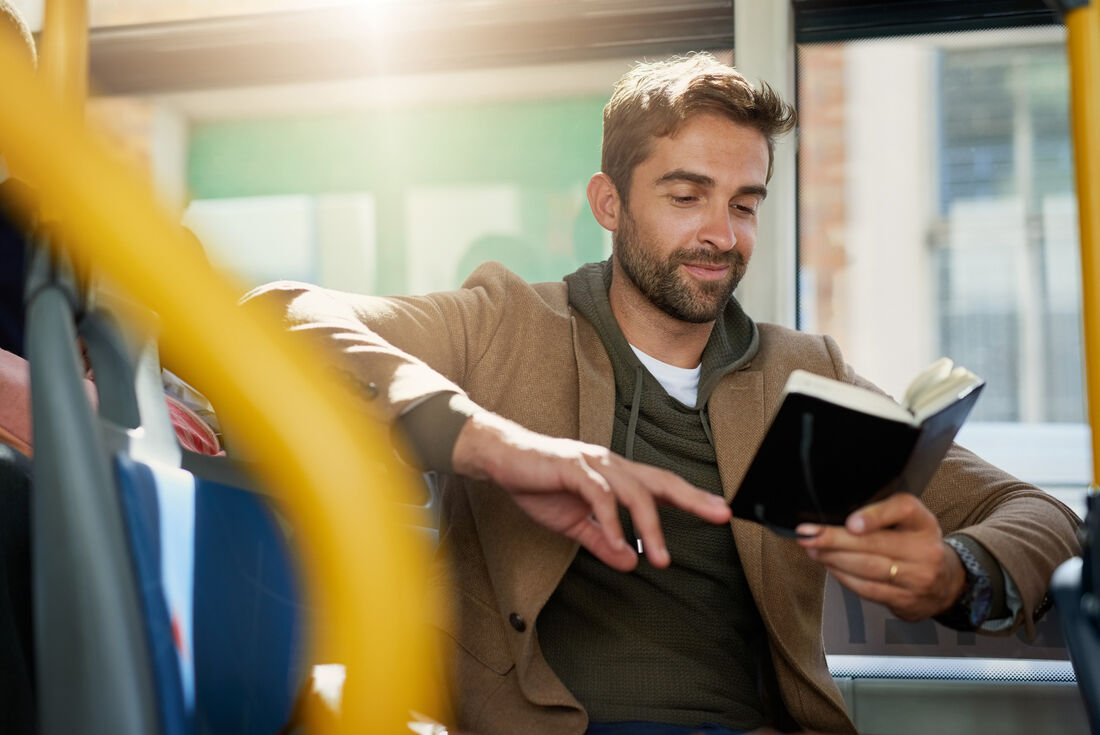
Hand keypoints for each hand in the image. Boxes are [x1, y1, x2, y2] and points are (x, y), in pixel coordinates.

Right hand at [451, 411, 730, 571]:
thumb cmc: (538, 484)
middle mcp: (611, 464)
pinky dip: (612, 522)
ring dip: (650, 526)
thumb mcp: (575, 524)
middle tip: (720, 516)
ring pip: (634, 492)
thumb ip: (603, 541)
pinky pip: (600, 496)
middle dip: (693, 499)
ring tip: (659, 558)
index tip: (721, 512)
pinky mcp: (573, 467)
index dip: (693, 498)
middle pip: (661, 481)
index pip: (661, 485)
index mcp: (616, 475)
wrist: (500, 460)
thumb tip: (630, 562)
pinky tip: (620, 544)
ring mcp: (593, 463)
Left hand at [795, 493, 965, 620]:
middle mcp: (924, 549)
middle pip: (876, 544)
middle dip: (835, 540)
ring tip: (812, 549)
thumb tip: (837, 516)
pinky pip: (868, 589)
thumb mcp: (909, 521)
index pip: (903, 510)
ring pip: (868, 568)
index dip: (875, 515)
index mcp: (923, 522)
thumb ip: (880, 513)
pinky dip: (843, 577)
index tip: (850, 522)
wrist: (948, 583)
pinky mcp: (906, 600)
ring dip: (833, 559)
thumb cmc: (917, 544)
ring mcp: (917, 578)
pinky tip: (829, 566)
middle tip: (807, 534)